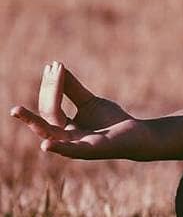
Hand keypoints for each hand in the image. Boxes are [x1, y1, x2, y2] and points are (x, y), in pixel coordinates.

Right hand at [9, 61, 153, 160]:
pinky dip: (59, 148)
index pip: (50, 107)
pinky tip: (47, 144)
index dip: (50, 87)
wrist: (136, 133)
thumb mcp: (88, 101)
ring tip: (18, 113)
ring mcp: (75, 146)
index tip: (52, 65)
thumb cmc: (111, 120)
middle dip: (29, 117)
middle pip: (46, 121)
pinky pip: (71, 151)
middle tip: (14, 109)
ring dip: (36, 126)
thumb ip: (72, 89)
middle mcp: (65, 138)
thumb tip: (56, 68)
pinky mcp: (89, 151)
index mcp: (63, 127)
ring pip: (51, 136)